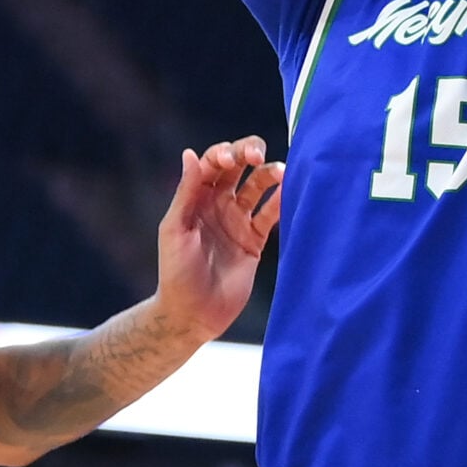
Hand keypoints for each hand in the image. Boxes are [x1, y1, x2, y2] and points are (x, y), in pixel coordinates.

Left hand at [153, 136, 283, 341]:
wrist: (193, 313)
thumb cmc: (176, 272)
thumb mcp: (176, 229)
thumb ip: (187, 192)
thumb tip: (190, 153)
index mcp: (196, 197)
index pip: (214, 163)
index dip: (226, 153)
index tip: (235, 159)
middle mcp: (219, 203)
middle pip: (239, 167)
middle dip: (249, 153)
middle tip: (259, 155)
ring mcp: (238, 220)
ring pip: (259, 186)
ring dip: (270, 174)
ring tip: (283, 172)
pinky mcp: (255, 240)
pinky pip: (271, 214)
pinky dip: (281, 201)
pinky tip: (290, 191)